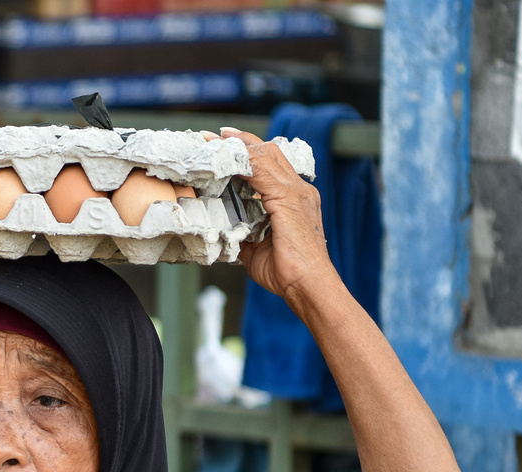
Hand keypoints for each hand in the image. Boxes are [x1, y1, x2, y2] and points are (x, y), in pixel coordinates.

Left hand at [209, 128, 341, 311]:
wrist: (308, 286)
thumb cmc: (287, 272)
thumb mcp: (256, 247)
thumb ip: (242, 232)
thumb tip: (223, 230)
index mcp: (294, 198)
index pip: (271, 163)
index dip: (248, 150)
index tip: (224, 142)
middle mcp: (299, 190)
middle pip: (269, 152)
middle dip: (240, 141)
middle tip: (213, 135)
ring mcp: (297, 192)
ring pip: (266, 156)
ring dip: (238, 147)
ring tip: (214, 141)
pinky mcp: (290, 200)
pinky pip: (263, 173)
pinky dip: (243, 163)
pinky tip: (226, 160)